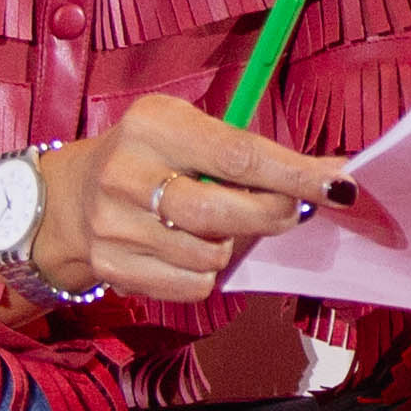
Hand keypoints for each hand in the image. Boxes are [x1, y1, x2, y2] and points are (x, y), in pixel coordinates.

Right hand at [21, 95, 362, 304]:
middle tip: (288, 210)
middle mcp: (126, 173)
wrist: (70, 199)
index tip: (339, 185)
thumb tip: (334, 176)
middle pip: (223, 212)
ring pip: (211, 254)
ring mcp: (113, 225)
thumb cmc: (154, 158)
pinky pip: (191, 285)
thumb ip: (253, 152)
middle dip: (272, 215)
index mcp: (152, 125)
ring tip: (213, 225)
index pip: (238, 155)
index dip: (294, 175)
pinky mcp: (112, 267)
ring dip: (229, 244)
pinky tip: (188, 250)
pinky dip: (205, 273)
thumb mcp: (190, 132)